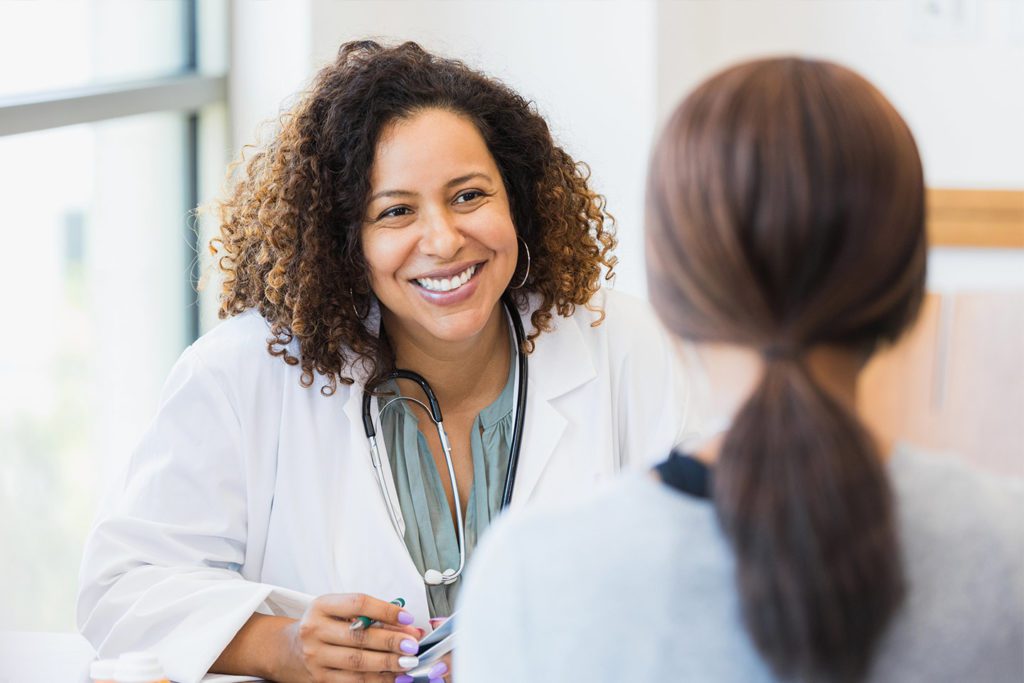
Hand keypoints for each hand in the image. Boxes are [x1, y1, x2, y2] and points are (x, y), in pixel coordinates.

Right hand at [275, 593, 423, 682]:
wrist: (288, 650)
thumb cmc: (322, 625)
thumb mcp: (338, 610)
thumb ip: (370, 615)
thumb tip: (407, 625)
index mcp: (322, 606)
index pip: (358, 604)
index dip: (386, 610)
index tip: (407, 617)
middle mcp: (315, 630)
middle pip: (360, 637)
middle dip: (391, 642)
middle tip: (413, 644)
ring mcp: (316, 657)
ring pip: (358, 663)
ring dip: (388, 664)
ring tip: (408, 662)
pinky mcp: (320, 679)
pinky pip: (353, 682)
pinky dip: (377, 680)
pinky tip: (393, 677)